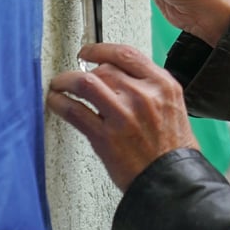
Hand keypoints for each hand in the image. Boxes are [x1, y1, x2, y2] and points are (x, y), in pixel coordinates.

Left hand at [47, 42, 198, 190]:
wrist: (172, 180)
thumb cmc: (172, 149)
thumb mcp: (172, 107)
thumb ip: (149, 89)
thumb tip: (119, 78)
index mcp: (163, 85)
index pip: (126, 54)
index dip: (101, 49)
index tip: (88, 52)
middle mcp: (144, 95)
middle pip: (103, 69)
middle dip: (84, 72)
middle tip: (73, 78)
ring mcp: (124, 115)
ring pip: (85, 83)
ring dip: (65, 82)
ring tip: (59, 86)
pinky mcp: (105, 137)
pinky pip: (74, 110)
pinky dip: (60, 103)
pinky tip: (57, 102)